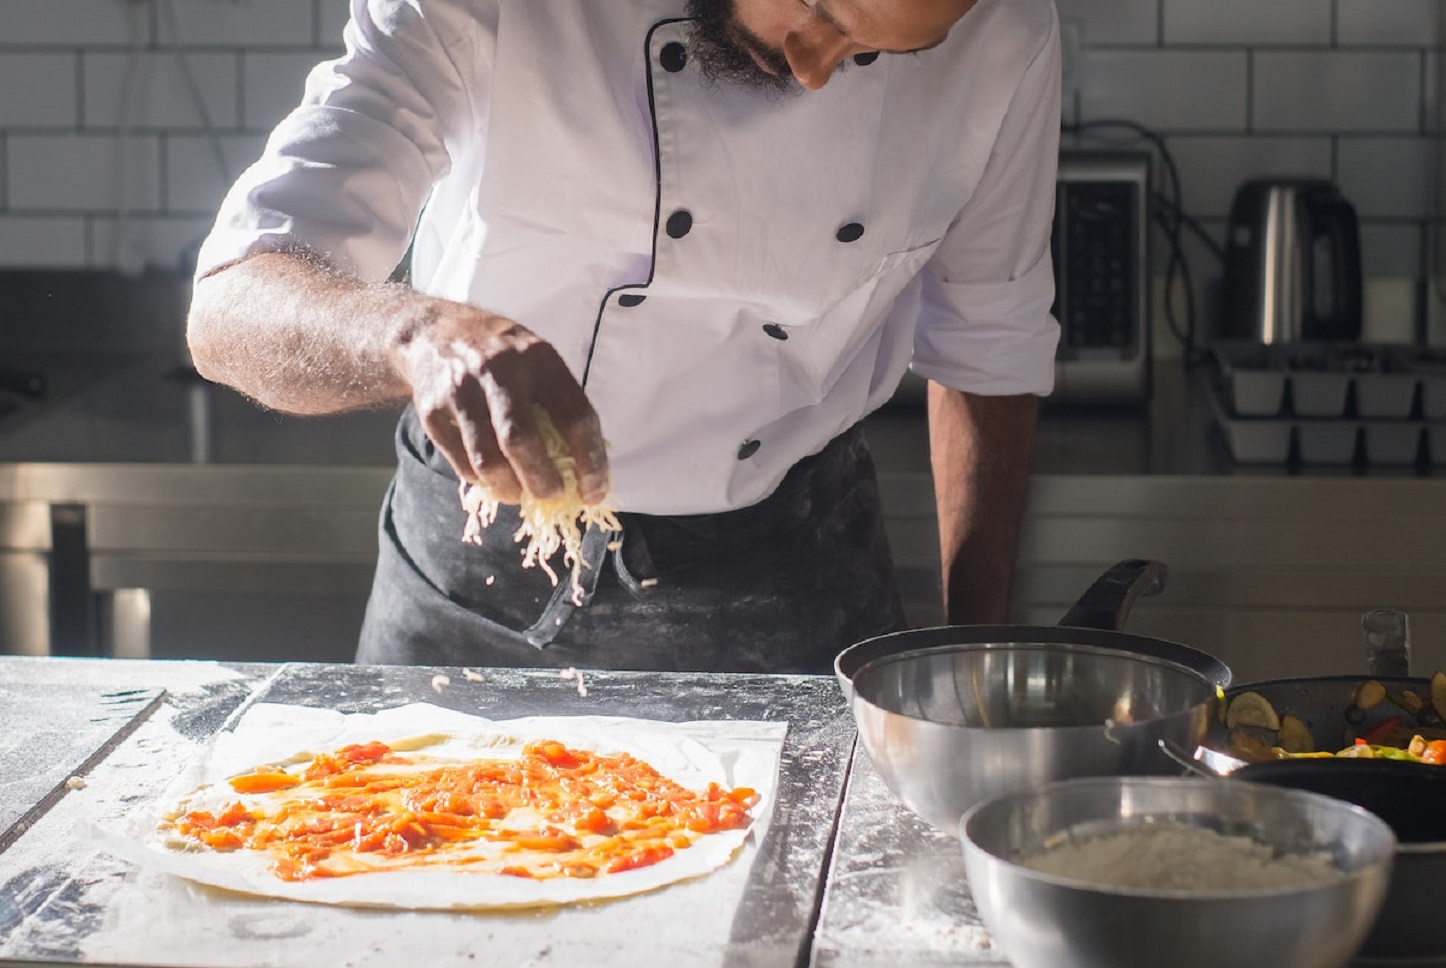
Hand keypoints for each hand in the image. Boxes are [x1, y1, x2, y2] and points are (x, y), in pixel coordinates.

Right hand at [391, 302, 608, 505]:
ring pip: (487, 459)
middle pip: (522, 440)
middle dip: (543, 481)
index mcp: (539, 358)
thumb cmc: (502, 355)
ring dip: (509, 489)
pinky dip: (482, 480)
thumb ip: (561, 404)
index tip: (594, 491)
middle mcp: (499, 371)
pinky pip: (461, 462)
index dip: (590, 461)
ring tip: (520, 494)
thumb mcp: (538, 361)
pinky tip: (493, 478)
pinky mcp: (431, 410)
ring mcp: (460, 390)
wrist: (434, 331)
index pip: (575, 416)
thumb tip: (585, 468)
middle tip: (553, 495)